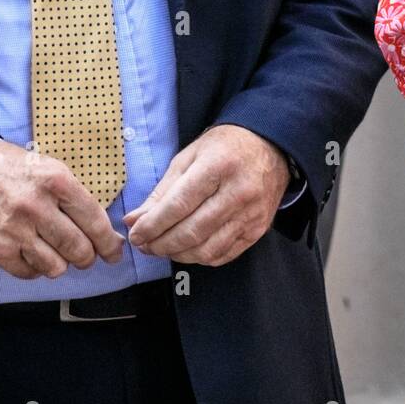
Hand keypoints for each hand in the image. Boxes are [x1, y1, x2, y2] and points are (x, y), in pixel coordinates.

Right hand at [0, 138, 125, 278]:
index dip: (108, 242)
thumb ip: (76, 197)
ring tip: (57, 252)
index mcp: (56, 181)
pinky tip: (34, 253)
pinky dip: (36, 268)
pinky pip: (29, 273)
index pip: (94, 221)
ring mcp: (15, 230)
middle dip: (88, 257)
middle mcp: (36, 206)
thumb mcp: (51, 169)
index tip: (114, 251)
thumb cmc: (15, 170)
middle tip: (87, 256)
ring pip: (56, 267)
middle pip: (78, 249)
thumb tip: (106, 231)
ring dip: (62, 263)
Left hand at [122, 123, 290, 266]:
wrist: (270, 146)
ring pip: (207, 249)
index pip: (179, 204)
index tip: (135, 234)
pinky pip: (224, 254)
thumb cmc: (225, 148)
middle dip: (161, 244)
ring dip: (178, 254)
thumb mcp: (189, 157)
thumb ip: (162, 191)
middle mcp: (238, 191)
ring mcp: (252, 213)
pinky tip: (187, 250)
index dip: (153, 225)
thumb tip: (134, 220)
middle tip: (144, 245)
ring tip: (163, 248)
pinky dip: (200, 257)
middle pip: (192, 231)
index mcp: (218, 165)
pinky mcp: (258, 229)